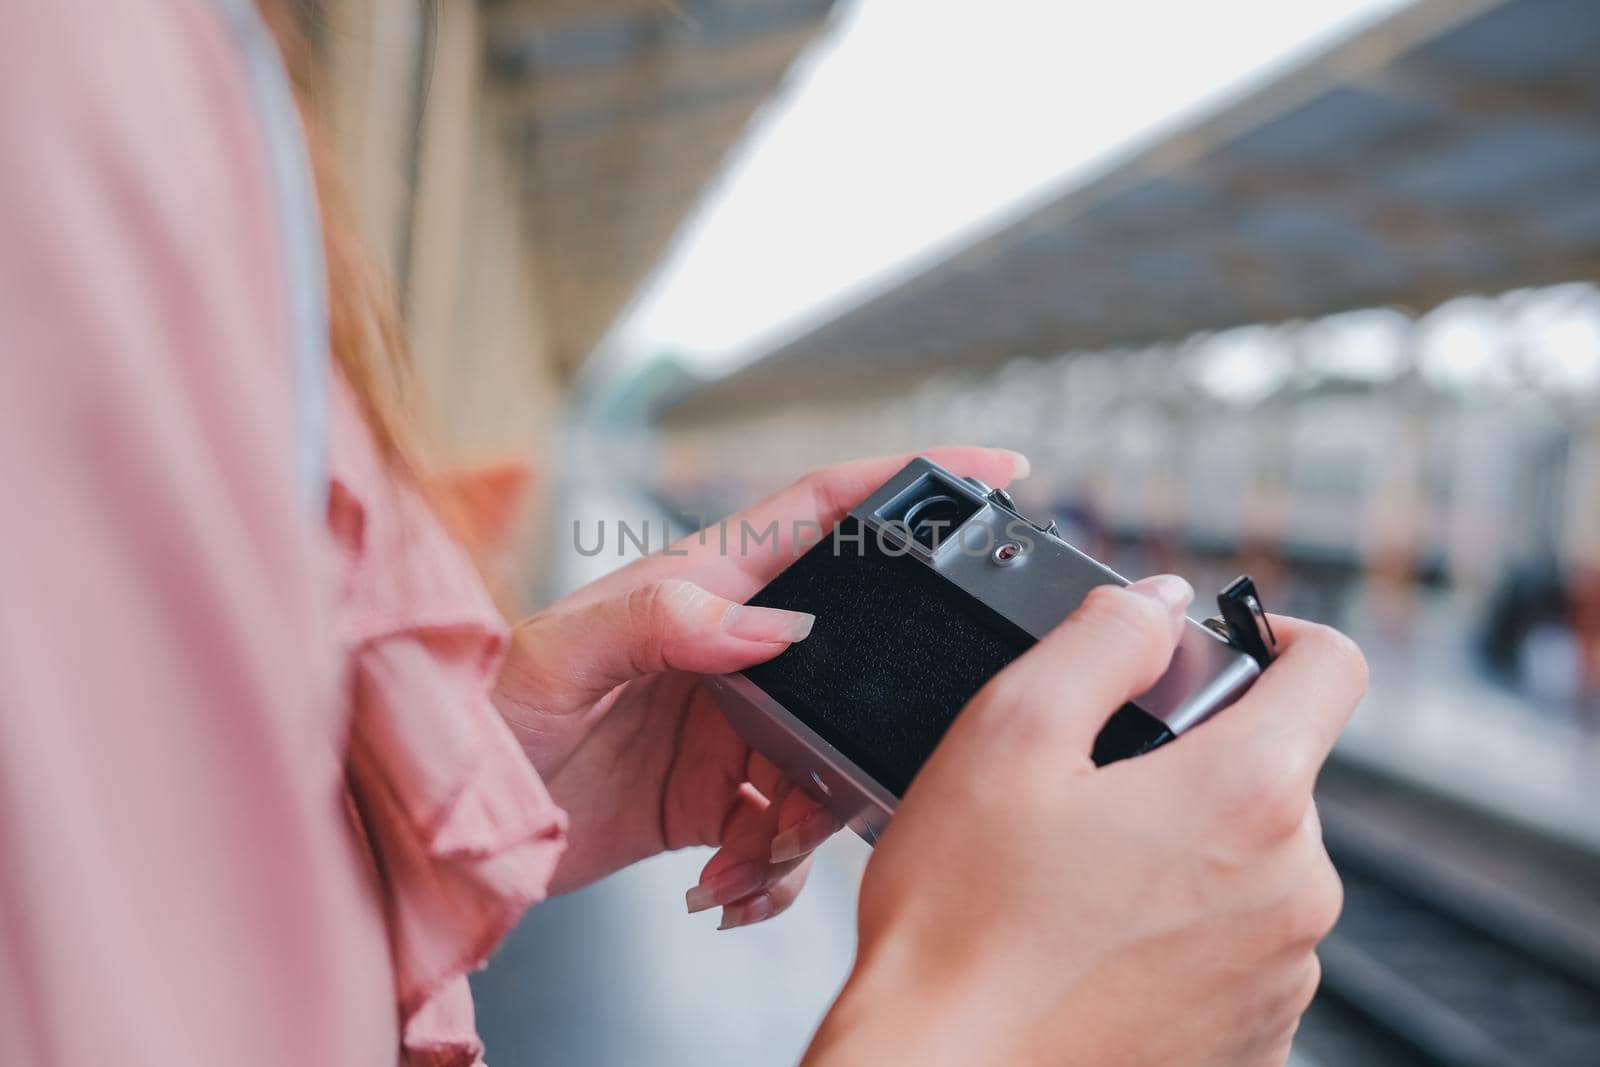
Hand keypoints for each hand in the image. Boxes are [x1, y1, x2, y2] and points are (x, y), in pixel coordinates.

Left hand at [492, 447, 1028, 926]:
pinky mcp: (721, 797)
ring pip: (832, 762)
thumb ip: (659, 620)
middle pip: (851, 662)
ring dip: (811, 825)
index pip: (818, 512)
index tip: (992, 468)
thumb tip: (770, 624)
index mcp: (698, 586)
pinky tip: (729, 887)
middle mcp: (726, 648)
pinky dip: (778, 871)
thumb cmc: (480, 714)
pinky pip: (790, 831)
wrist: (451, 828)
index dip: (906, 482)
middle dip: (874, 724)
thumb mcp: (559, 656)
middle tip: (841, 781)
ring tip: (748, 859)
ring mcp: (732, 725)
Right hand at [806, 578, 1365, 1065]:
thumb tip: (1158, 604)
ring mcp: (1280, 974)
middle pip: (1277, 768)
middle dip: (1198, 754)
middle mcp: (1293, 890)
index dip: (1273, 632)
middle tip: (1091, 783)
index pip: (1330, 666)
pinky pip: (1241, 944)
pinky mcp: (1254, 1038)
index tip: (1215, 651)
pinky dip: (1186, 926)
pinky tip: (1097, 941)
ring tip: (1080, 874)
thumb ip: (1101, 642)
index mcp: (1247, 797)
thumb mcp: (1007, 733)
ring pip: (1256, 860)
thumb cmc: (962, 923)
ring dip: (1189, 845)